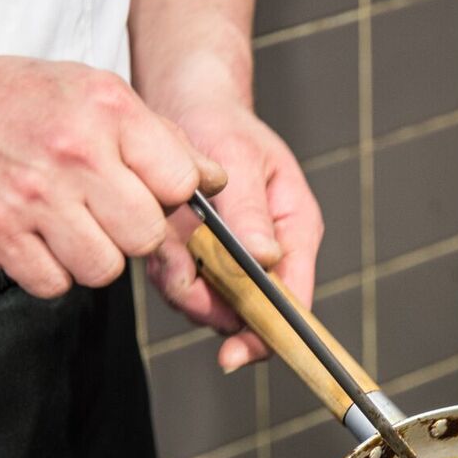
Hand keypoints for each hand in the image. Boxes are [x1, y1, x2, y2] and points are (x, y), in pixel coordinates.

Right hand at [0, 57, 225, 297]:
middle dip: (132, 234)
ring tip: (69, 226)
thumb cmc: (21, 104)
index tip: (148, 193)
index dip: (169, 197)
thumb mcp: (96, 94)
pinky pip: (54, 285)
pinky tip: (37, 239)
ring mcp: (33, 196)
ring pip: (104, 270)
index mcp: (108, 110)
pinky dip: (50, 273)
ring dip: (93, 258)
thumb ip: (160, 138)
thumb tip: (216, 178)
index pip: (181, 182)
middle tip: (105, 214)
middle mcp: (73, 151)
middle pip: (146, 236)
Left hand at [147, 100, 323, 371]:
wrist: (185, 105)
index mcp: (295, 229)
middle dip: (215, 309)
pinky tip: (163, 244)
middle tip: (183, 285)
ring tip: (171, 250)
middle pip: (250, 311)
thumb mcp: (239, 160)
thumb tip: (266, 258)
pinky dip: (169, 273)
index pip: (294, 299)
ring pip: (213, 304)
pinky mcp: (200, 257)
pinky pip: (184, 285)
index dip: (269, 332)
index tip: (236, 353)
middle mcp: (268, 251)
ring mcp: (233, 258)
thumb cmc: (221, 123)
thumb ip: (249, 212)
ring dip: (187, 290)